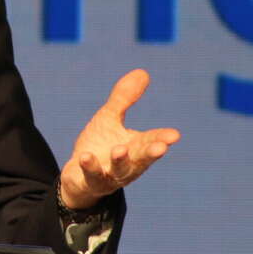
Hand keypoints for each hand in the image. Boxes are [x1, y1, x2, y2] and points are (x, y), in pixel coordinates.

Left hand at [59, 69, 179, 208]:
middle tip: (160, 147)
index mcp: (135, 147)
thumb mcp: (109, 118)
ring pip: (119, 170)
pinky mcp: (90, 182)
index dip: (162, 138)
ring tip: (120, 150)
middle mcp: (127, 163)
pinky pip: (92, 176)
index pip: (151, 140)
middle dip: (151, 153)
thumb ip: (124, 98)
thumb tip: (143, 72)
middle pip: (141, 158)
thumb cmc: (100, 145)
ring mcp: (110, 174)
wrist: (78, 176)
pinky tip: (86, 156)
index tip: (174, 135)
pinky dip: (90, 167)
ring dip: (120, 160)